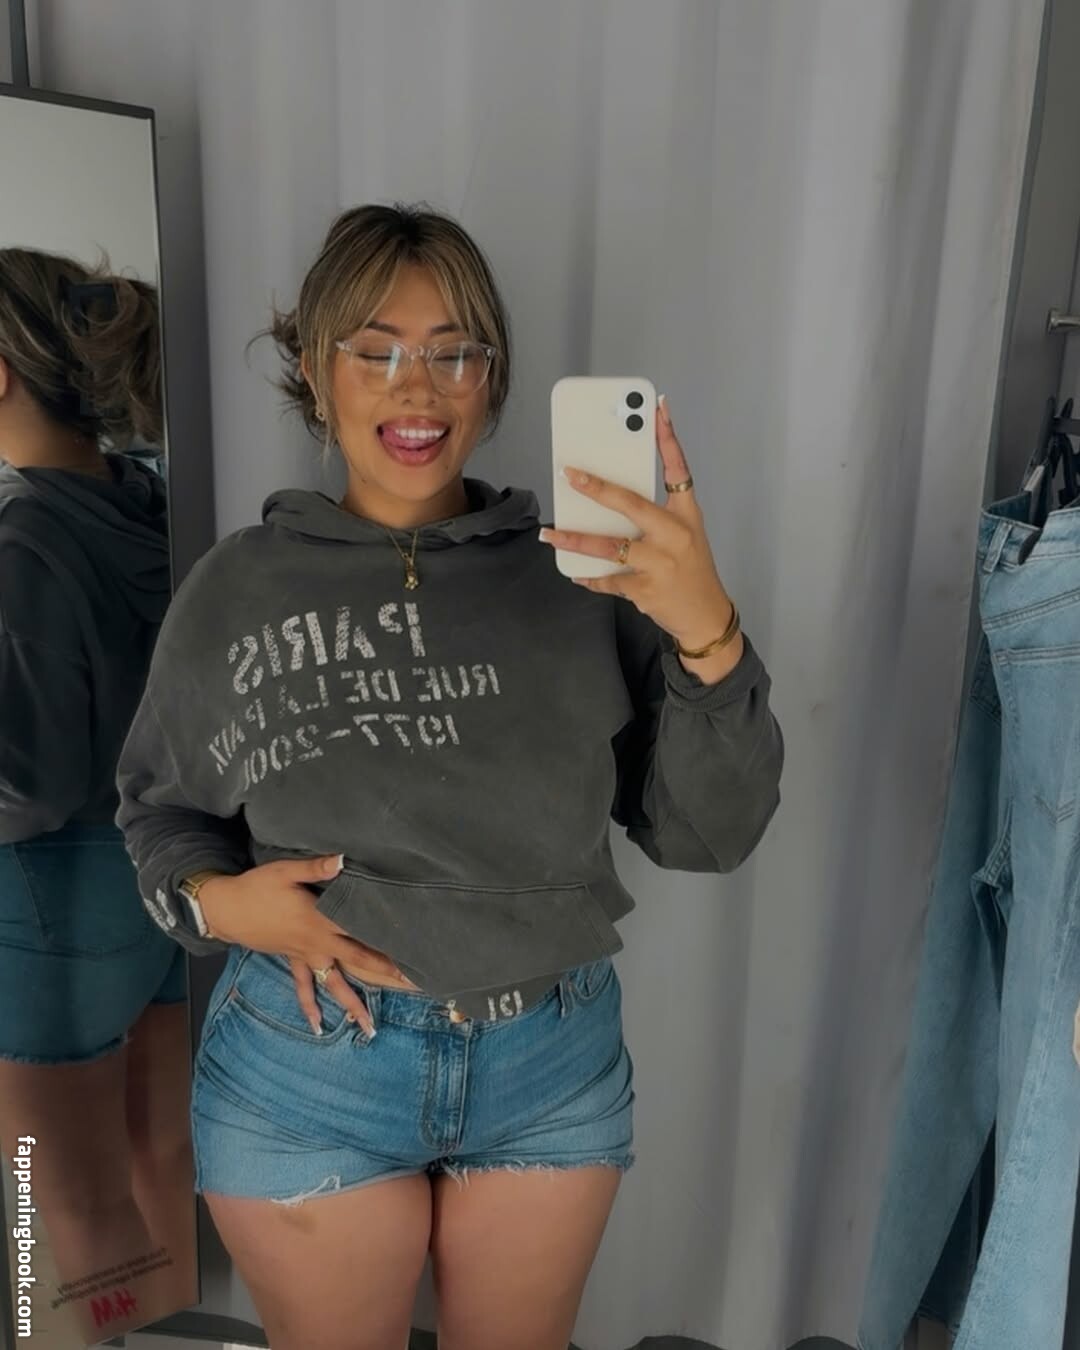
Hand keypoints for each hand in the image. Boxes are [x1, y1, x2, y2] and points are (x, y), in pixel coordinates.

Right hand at [197, 854, 417, 1037]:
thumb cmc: (257, 887)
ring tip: (369, 1029)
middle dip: (383, 973)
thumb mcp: (285, 871)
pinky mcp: (291, 959)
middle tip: (409, 986)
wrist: (225, 909)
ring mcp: (304, 955)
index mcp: (319, 920)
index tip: (408, 951)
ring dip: (351, 1004)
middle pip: (356, 959)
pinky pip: (302, 987)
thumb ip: (316, 867)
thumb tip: (343, 859)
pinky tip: (317, 1026)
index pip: (359, 931)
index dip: (383, 939)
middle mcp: (316, 942)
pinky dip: (309, 1006)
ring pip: (333, 983)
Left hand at [539, 395, 742, 673]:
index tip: (657, 408)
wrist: (705, 616)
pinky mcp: (645, 589)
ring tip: (550, 534)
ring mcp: (660, 563)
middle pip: (632, 504)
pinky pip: (608, 579)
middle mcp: (675, 534)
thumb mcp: (684, 534)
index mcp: (687, 514)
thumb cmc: (690, 569)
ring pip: (609, 546)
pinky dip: (589, 577)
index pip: (679, 468)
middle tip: (569, 474)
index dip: (669, 437)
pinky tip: (575, 572)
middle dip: (597, 488)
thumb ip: (655, 515)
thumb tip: (609, 495)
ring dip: (575, 540)